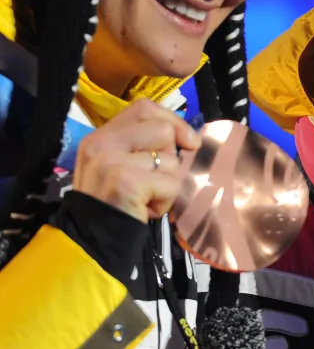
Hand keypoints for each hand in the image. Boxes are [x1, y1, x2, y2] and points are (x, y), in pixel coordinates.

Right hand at [72, 99, 200, 222]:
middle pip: (163, 130)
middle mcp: (102, 143)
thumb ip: (142, 146)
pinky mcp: (126, 182)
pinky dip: (165, 202)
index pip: (144, 108)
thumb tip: (188, 138)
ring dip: (167, 185)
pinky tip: (145, 210)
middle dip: (171, 157)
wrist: (89, 240)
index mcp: (100, 136)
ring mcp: (112, 161)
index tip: (187, 141)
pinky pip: (170, 185)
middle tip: (154, 180)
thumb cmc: (114, 204)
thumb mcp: (120, 166)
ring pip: (171, 161)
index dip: (173, 120)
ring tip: (145, 198)